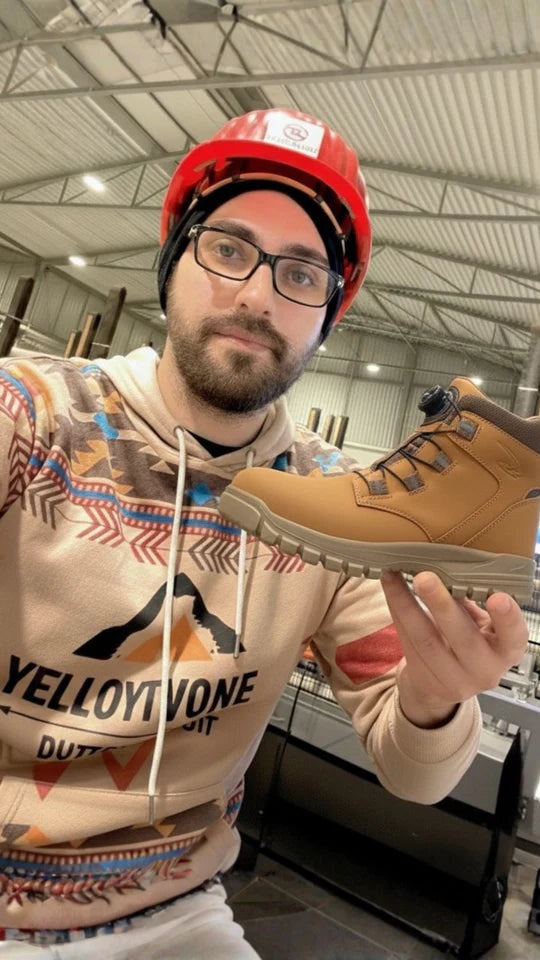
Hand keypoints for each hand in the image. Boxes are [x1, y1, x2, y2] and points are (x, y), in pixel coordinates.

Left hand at [381, 570, 529, 727]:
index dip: (508, 618)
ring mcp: (454, 680)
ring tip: (394, 576)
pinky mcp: (425, 679)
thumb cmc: (467, 644)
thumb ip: (472, 603)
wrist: (442, 686)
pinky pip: (407, 642)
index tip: (498, 598)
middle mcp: (484, 670)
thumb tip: (451, 564)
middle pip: (463, 638)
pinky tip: (390, 588)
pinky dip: (397, 612)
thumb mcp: (480, 626)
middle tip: (424, 578)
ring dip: (406, 605)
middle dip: (441, 605)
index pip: (514, 636)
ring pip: (426, 640)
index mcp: (505, 650)